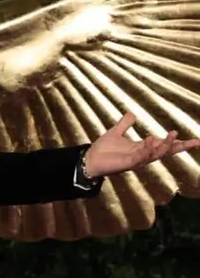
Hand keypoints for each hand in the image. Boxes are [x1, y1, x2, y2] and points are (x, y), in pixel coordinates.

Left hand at [84, 112, 199, 177]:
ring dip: (164, 145)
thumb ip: (124, 124)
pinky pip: (140, 157)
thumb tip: (131, 113)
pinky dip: (146, 150)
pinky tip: (151, 141)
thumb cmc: (102, 150)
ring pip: (155, 154)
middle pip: (165, 152)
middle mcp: (142, 155)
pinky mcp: (126, 164)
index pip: (164, 145)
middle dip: (179, 147)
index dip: (178, 143)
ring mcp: (135, 160)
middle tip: (195, 142)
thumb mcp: (115, 133)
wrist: (89, 159)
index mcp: (142, 148)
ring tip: (173, 134)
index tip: (195, 140)